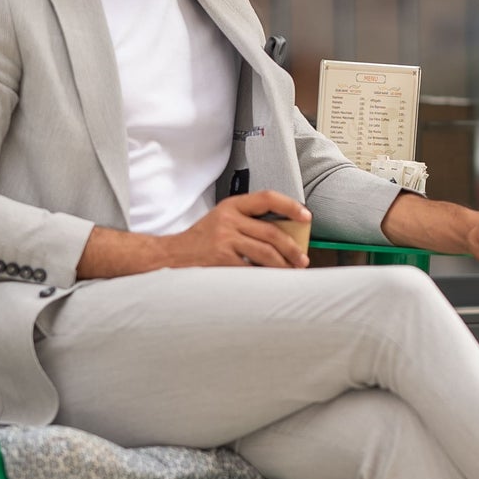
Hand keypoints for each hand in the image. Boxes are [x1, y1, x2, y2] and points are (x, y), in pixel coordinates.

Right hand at [164, 190, 311, 269]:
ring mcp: (224, 240)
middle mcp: (228, 219)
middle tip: (302, 259)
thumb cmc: (201, 240)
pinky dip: (265, 276)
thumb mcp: (222, 220)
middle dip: (292, 248)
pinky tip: (271, 281)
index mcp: (231, 206)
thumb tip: (285, 234)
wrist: (171, 255)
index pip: (267, 198)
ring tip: (292, 271)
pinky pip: (252, 269)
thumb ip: (247, 221)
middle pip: (272, 232)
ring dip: (284, 264)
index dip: (290, 206)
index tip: (307, 217)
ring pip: (266, 252)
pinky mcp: (221, 260)